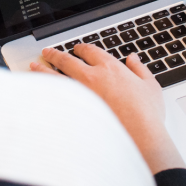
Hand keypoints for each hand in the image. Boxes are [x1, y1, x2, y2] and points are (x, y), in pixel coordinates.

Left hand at [30, 44, 185, 173]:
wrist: (139, 137)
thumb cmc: (146, 114)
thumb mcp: (150, 86)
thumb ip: (140, 69)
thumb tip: (133, 59)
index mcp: (110, 68)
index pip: (90, 51)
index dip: (81, 48)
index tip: (77, 49)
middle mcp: (91, 77)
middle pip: (67, 60)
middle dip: (55, 54)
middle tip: (47, 52)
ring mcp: (80, 94)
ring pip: (55, 76)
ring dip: (43, 69)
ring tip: (34, 66)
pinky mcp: (73, 111)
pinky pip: (54, 97)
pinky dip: (45, 92)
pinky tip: (38, 91)